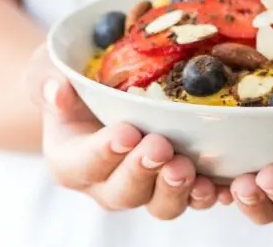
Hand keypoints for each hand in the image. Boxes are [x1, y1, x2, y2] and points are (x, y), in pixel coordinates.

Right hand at [26, 46, 219, 217]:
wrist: (98, 88)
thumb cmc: (72, 77)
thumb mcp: (49, 70)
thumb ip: (47, 80)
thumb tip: (58, 90)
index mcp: (71, 159)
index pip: (84, 164)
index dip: (105, 152)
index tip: (126, 132)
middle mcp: (106, 182)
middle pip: (124, 192)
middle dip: (144, 172)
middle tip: (162, 147)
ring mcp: (144, 185)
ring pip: (161, 203)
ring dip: (177, 189)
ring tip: (189, 167)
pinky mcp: (176, 180)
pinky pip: (194, 196)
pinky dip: (210, 193)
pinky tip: (225, 184)